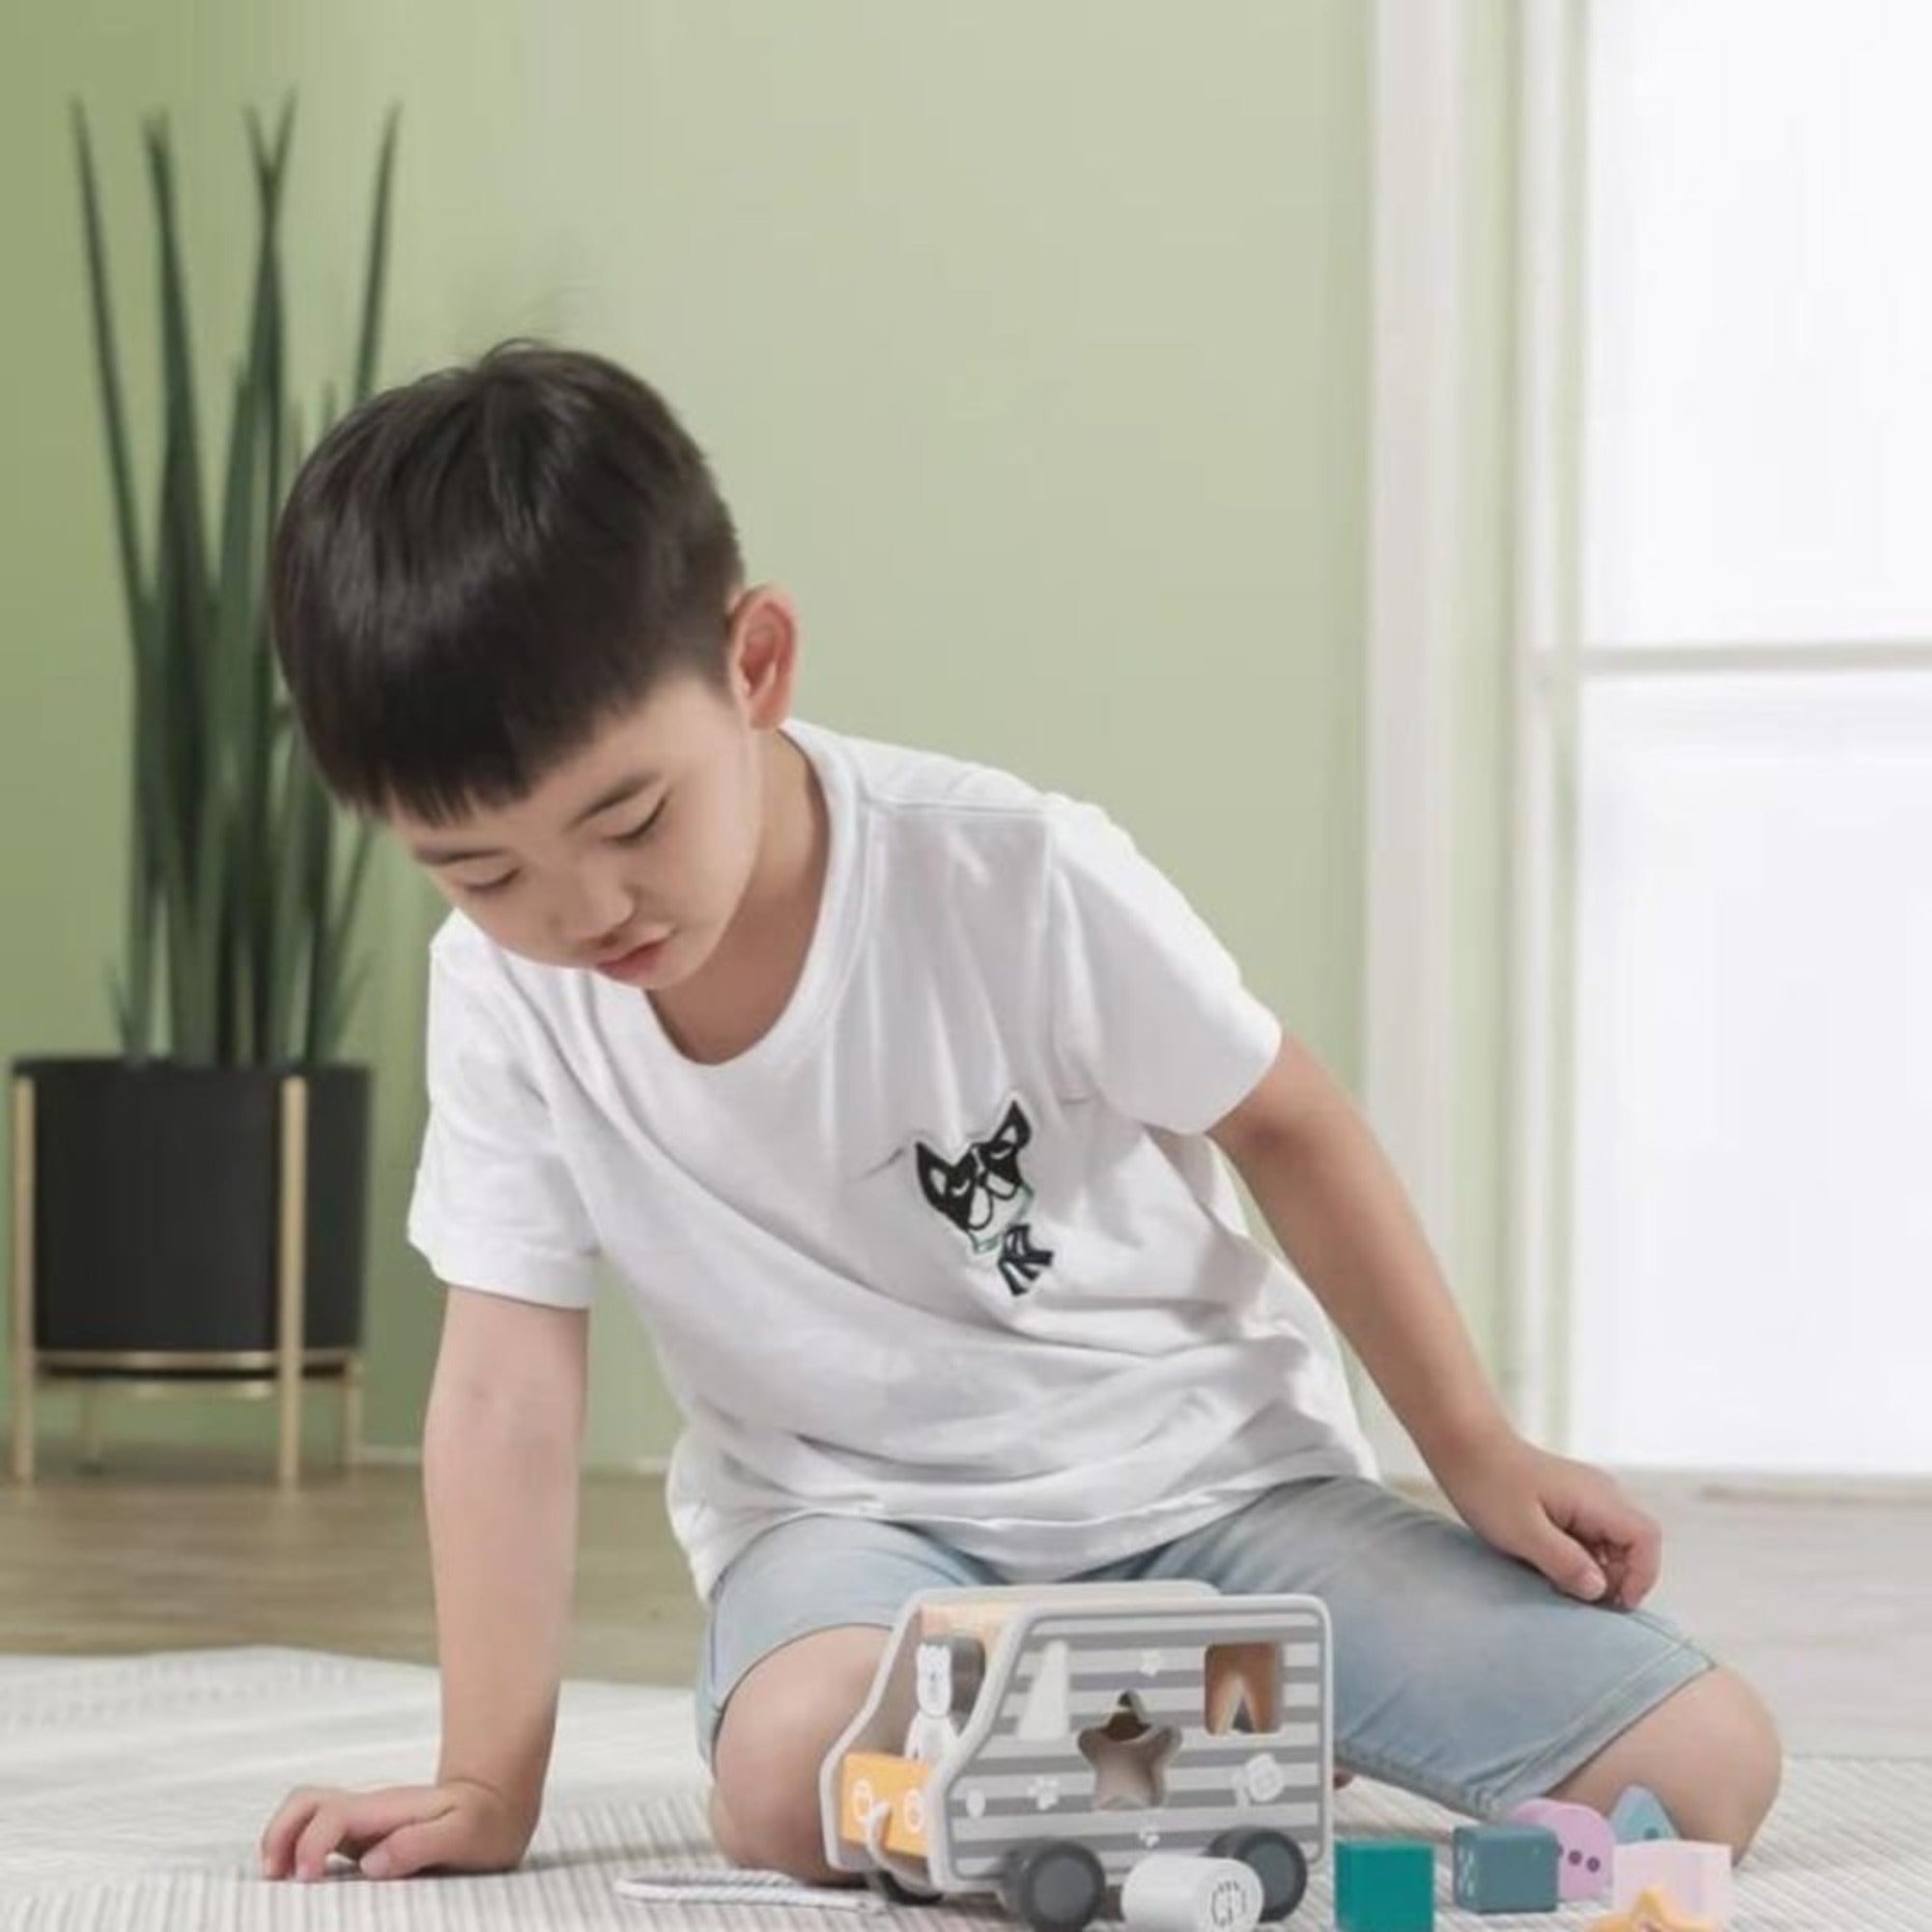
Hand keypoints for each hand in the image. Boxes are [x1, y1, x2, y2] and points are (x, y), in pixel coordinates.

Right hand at [259, 1777, 532, 1882]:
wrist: (498, 1803)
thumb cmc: (486, 1823)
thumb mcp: (466, 1833)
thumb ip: (421, 1843)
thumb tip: (371, 1863)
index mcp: (387, 1810)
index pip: (332, 1815)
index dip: (311, 1845)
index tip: (309, 1881)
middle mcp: (368, 1812)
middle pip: (306, 1801)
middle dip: (279, 1834)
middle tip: (276, 1878)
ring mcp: (363, 1823)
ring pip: (305, 1812)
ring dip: (281, 1840)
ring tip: (278, 1882)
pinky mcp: (363, 1838)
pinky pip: (316, 1834)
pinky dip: (295, 1852)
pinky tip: (299, 1883)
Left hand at [1430, 1424, 1662, 1608]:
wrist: (1462, 1446)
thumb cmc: (1490, 1485)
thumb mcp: (1524, 1532)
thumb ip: (1565, 1562)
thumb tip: (1600, 1589)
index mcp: (1598, 1497)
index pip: (1646, 1538)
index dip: (1640, 1576)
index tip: (1613, 1602)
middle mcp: (1601, 1493)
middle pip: (1632, 1545)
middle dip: (1614, 1577)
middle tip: (1577, 1596)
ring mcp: (1585, 1496)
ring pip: (1610, 1544)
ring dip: (1593, 1569)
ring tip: (1557, 1581)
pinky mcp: (1568, 1502)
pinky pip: (1588, 1537)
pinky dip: (1577, 1557)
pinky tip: (1547, 1564)